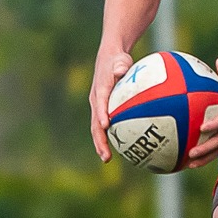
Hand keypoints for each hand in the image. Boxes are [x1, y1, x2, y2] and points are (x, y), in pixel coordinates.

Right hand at [88, 45, 134, 162]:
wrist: (109, 59)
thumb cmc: (118, 59)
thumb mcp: (120, 60)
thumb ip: (121, 65)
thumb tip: (122, 69)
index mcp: (101, 90)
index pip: (100, 103)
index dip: (102, 114)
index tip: (106, 125)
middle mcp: (96, 101)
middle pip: (95, 124)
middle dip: (99, 140)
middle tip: (105, 155)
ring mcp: (98, 107)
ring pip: (97, 128)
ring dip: (101, 143)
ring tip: (107, 158)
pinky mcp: (102, 110)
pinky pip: (105, 126)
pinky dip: (109, 137)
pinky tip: (122, 148)